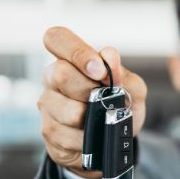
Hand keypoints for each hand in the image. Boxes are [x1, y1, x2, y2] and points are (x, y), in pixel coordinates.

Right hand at [37, 26, 146, 178]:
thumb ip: (124, 73)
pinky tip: (93, 135)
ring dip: (92, 118)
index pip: (57, 38)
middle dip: (91, 90)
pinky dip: (89, 138)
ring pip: (67, 110)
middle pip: (60, 74)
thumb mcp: (132, 89)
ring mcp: (48, 105)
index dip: (77, 51)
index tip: (99, 70)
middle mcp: (53, 78)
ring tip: (101, 119)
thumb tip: (110, 58)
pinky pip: (69, 136)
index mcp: (71, 59)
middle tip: (105, 99)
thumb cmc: (118, 106)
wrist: (111, 140)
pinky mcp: (48, 131)